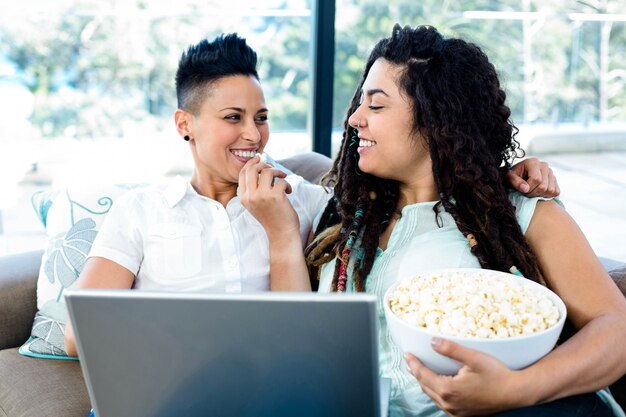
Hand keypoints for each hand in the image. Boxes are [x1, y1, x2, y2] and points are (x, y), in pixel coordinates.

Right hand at [238, 155, 299, 239]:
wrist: (281, 233)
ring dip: (278, 172)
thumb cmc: (271, 217)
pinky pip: (281, 180)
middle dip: (265, 164)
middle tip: (274, 169)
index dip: (251, 163)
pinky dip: (287, 184)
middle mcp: (250, 196)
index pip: (243, 173)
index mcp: (243, 198)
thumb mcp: (256, 203)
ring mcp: (262, 196)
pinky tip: (289, 192)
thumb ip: (254, 188)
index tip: (259, 158)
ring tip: (283, 179)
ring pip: (267, 171)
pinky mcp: (275, 196)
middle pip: (253, 168)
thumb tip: (259, 164)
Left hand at [405, 338, 523, 415]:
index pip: (422, 375)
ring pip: (433, 396)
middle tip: (411, 361)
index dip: (413, 363)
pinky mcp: (463, 415)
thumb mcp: (474, 358)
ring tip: (421, 371)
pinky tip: (438, 385)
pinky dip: (436, 392)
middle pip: (425, 386)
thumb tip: (432, 342)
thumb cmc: (497, 375)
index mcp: (449, 390)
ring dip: (426, 383)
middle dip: (417, 373)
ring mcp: (456, 412)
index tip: (407, 354)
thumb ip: (451, 349)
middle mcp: (449, 404)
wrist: (516, 394)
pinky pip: (443, 403)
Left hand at [507, 158, 559, 197]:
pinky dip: (547, 195)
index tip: (522, 190)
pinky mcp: (555, 180)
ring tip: (532, 191)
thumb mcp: (509, 177)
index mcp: (533, 162)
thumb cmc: (513, 176)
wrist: (518, 175)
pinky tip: (538, 192)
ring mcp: (551, 172)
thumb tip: (525, 189)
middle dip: (533, 193)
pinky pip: (556, 192)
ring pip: (550, 190)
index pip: (536, 179)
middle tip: (526, 192)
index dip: (528, 188)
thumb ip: (515, 182)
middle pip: (543, 186)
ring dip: (540, 195)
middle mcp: (544, 165)